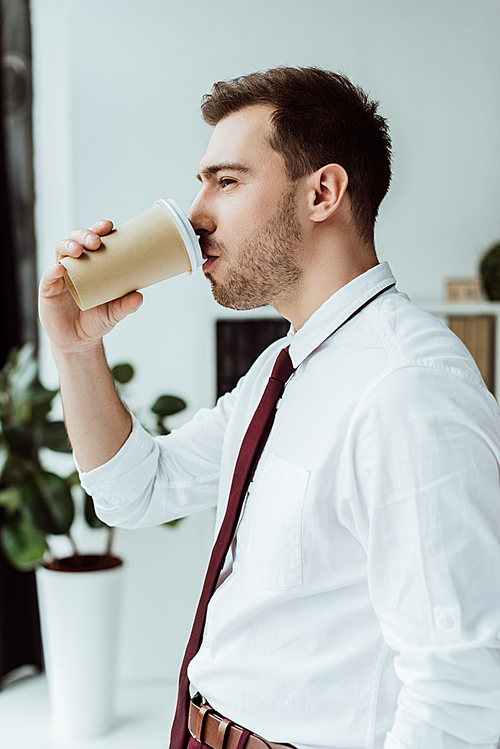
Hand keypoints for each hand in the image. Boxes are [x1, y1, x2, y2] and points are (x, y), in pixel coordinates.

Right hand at [39, 220, 142, 354]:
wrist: (79, 342)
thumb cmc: (97, 320)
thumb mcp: (114, 313)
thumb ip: (126, 305)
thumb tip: (140, 296)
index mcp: (93, 264)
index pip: (95, 239)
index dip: (100, 229)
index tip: (109, 226)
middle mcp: (76, 264)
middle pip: (76, 239)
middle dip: (85, 235)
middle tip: (96, 242)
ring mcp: (60, 275)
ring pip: (61, 251)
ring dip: (69, 246)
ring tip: (79, 251)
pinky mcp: (48, 289)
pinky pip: (48, 275)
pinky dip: (53, 270)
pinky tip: (60, 269)